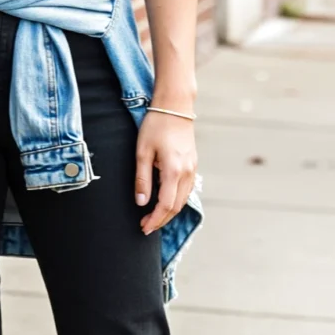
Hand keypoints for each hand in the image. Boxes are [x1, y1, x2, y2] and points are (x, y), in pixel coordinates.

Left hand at [135, 111, 197, 234]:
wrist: (175, 106)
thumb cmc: (155, 126)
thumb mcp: (142, 152)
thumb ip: (142, 179)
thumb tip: (141, 202)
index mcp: (174, 170)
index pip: (166, 205)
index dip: (155, 219)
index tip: (143, 227)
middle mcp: (187, 172)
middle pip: (177, 206)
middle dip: (161, 220)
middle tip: (146, 227)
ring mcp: (193, 168)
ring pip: (184, 199)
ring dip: (169, 212)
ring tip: (154, 218)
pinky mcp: (193, 164)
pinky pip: (187, 189)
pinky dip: (177, 200)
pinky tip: (165, 202)